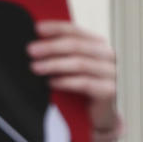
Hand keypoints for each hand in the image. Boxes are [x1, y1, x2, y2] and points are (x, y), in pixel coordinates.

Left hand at [27, 20, 121, 141]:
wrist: (99, 113)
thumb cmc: (81, 83)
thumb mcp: (71, 63)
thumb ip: (60, 50)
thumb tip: (34, 40)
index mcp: (98, 43)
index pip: (75, 30)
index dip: (55, 28)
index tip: (36, 29)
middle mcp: (108, 55)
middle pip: (76, 46)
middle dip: (50, 47)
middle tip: (30, 50)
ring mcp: (111, 73)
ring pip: (80, 64)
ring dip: (54, 64)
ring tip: (35, 67)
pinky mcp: (109, 91)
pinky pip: (85, 83)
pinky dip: (65, 81)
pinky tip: (50, 82)